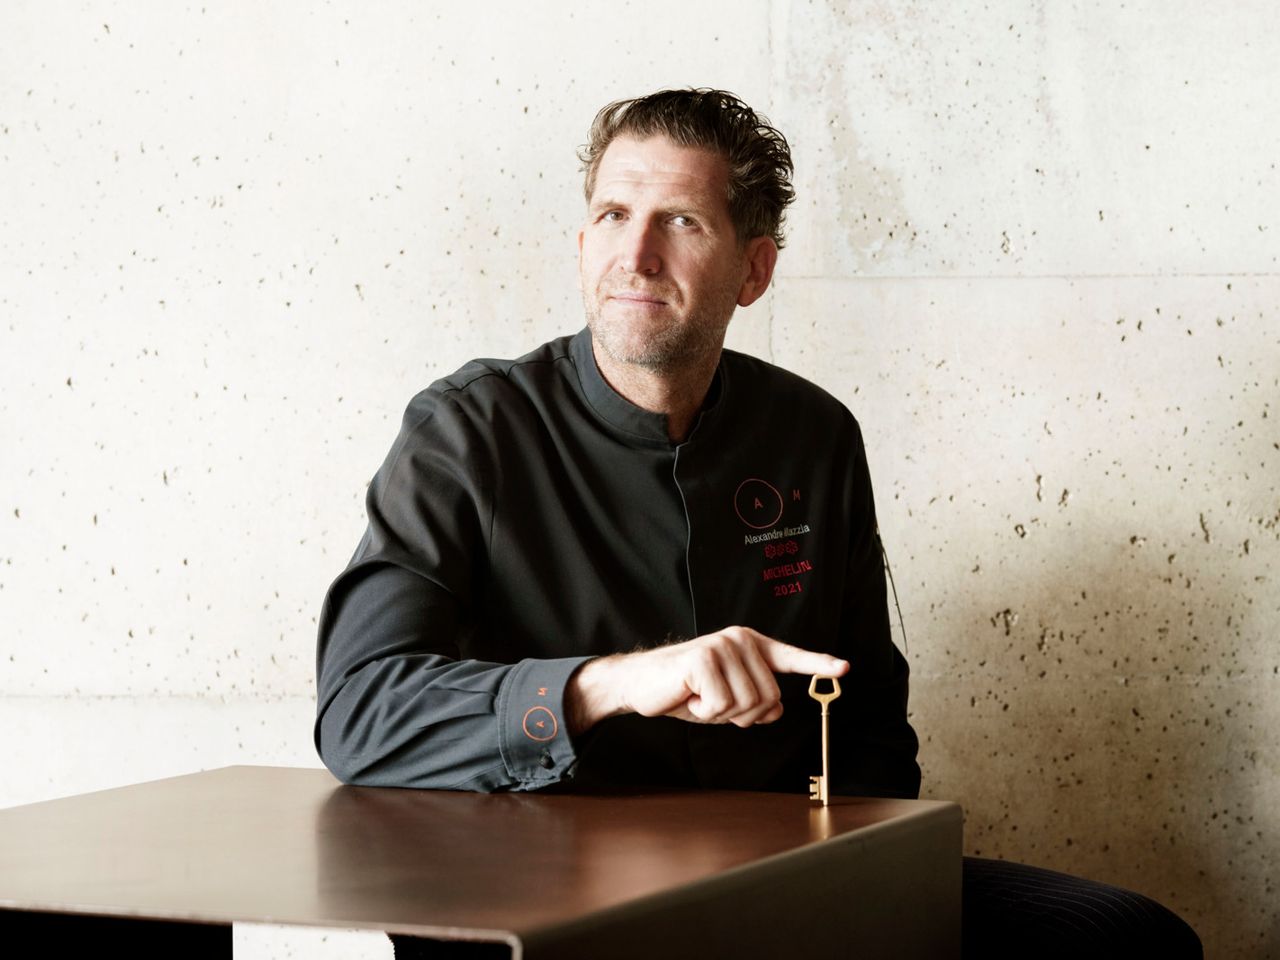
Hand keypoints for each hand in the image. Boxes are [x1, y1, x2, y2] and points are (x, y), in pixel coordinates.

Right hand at [566, 626, 848, 733]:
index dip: (818, 665)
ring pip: (747, 704)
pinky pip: (721, 705)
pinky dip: (704, 711)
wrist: (641, 683)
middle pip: (769, 698)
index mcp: (749, 646)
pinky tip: (688, 695)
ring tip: (699, 696)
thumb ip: (755, 702)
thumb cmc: (686, 691)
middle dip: (743, 714)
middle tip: (712, 702)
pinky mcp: (704, 658)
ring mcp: (722, 646)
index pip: (790, 658)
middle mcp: (740, 640)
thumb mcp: (727, 700)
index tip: (843, 669)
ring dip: (720, 713)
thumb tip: (778, 709)